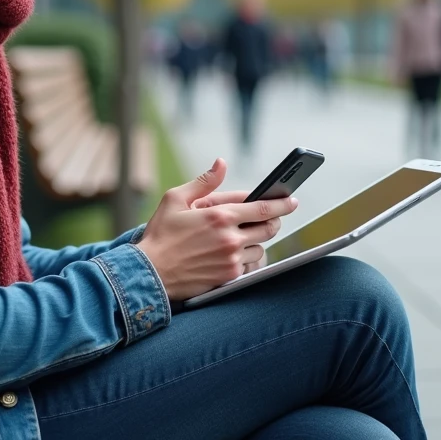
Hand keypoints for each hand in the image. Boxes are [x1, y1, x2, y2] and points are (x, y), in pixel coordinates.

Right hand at [137, 159, 297, 301]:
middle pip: (269, 228)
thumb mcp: (175, 199)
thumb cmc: (160, 234)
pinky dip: (244, 258)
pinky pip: (248, 265)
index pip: (263, 208)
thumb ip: (204, 181)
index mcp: (220, 216)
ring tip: (241, 236)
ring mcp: (231, 259)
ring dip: (257, 241)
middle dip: (275, 221)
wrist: (149, 273)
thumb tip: (221, 164)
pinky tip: (230, 254)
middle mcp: (230, 238)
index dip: (281, 203)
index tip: (291, 200)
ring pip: (260, 248)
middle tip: (272, 217)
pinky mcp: (228, 277)